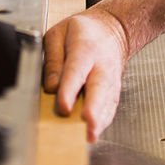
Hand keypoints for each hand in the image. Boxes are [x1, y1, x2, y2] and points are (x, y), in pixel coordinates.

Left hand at [43, 8, 128, 141]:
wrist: (113, 28)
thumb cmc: (83, 31)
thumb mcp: (59, 33)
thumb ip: (53, 59)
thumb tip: (51, 87)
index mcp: (85, 47)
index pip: (76, 70)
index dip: (70, 89)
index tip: (64, 106)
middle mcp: (101, 64)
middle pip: (99, 87)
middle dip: (93, 107)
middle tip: (87, 123)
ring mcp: (111, 78)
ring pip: (107, 100)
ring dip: (100, 119)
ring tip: (91, 135)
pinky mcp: (114, 90)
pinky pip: (110, 107)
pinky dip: (104, 121)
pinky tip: (95, 133)